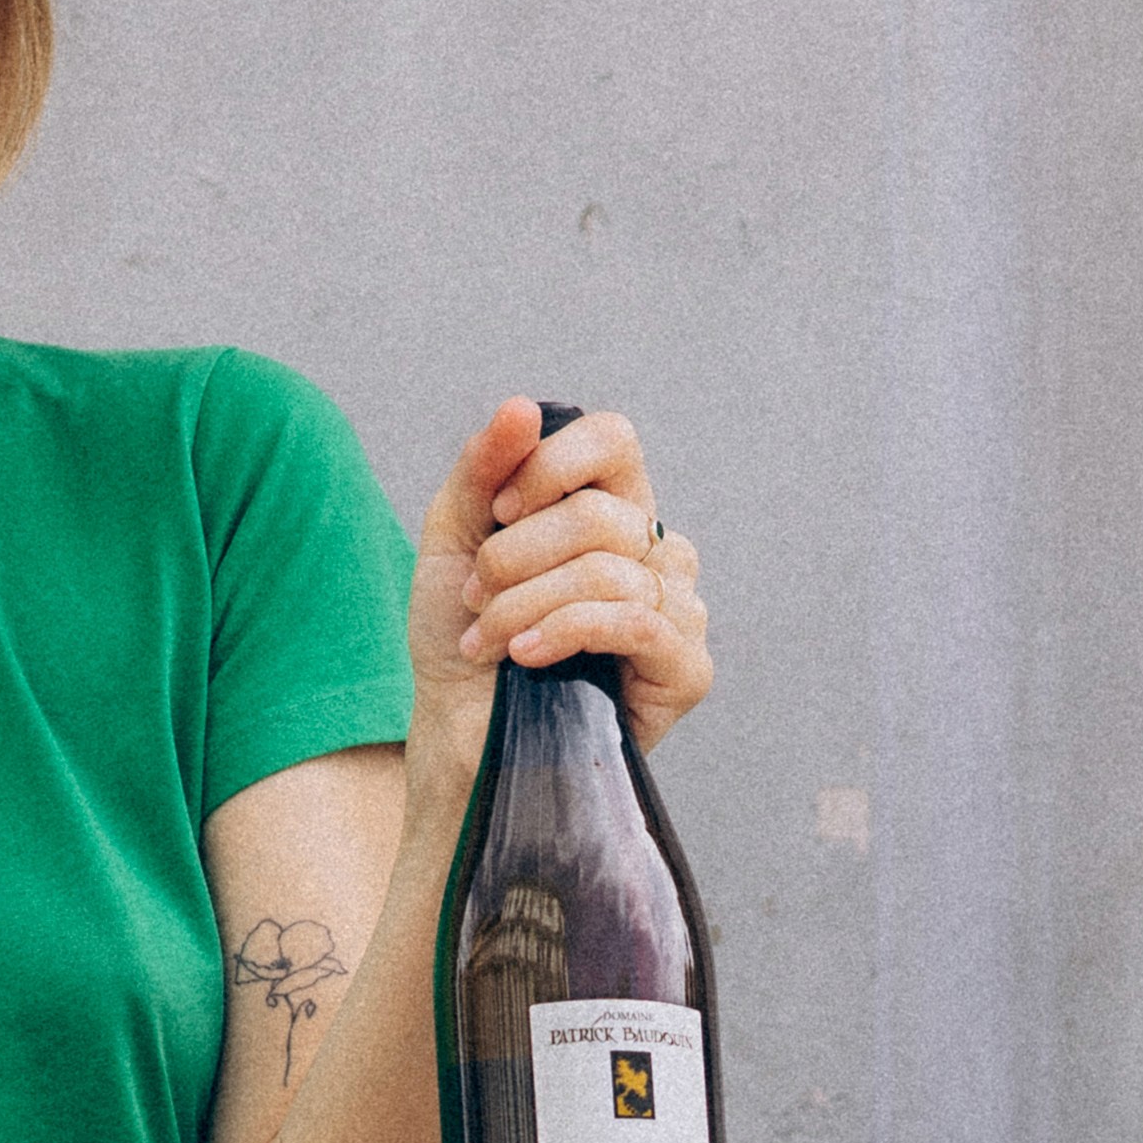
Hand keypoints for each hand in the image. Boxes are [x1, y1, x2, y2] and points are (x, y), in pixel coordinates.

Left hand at [408, 400, 713, 779]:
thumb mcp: (454, 540)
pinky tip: (524, 657)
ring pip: (607, 570)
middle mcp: (655, 550)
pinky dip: (564, 631)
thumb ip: (483, 469)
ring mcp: (679, 608)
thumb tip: (522, 407)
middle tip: (474, 598)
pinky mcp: (687, 668)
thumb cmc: (461, 637)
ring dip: (523, 605)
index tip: (497, 513)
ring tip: (485, 639)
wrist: (460, 735)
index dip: (550, 465)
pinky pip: (636, 620)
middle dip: (515, 557)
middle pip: (597, 513)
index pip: (613, 439)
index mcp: (612, 509)